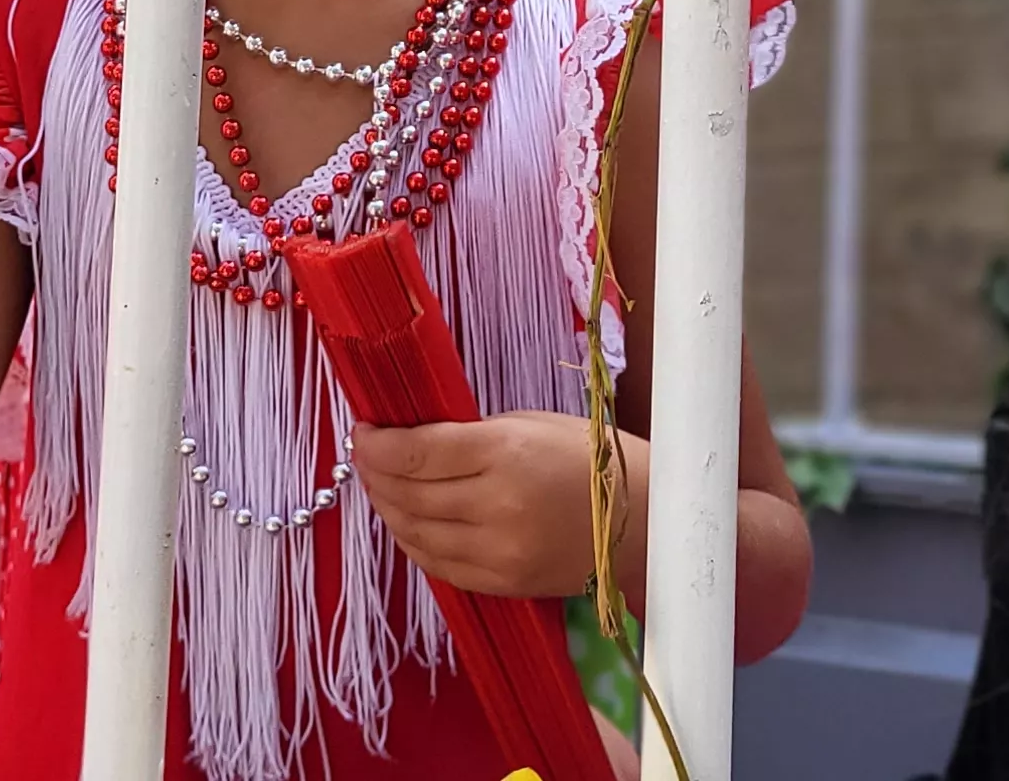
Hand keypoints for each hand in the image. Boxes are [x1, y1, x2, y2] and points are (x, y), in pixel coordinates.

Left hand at [352, 410, 625, 598]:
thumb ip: (468, 435)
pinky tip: (408, 522)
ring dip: (388, 509)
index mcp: (504, 453)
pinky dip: (414, 542)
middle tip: (365, 457)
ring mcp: (499, 551)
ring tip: (381, 487)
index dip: (376, 445)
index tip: (362, 432)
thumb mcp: (528, 425)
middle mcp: (497, 506)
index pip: (416, 453)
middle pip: (408, 494)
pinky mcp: (504, 583)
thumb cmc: (588, 460)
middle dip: (375, 474)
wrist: (646, 521)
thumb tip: (411, 441)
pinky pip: (438, 565)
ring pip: (415, 533)